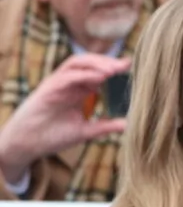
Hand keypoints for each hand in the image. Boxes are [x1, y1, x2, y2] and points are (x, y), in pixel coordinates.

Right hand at [0, 54, 129, 184]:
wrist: (25, 146)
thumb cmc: (52, 136)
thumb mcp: (85, 131)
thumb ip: (105, 126)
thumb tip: (129, 125)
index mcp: (79, 90)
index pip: (98, 72)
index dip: (114, 68)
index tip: (132, 69)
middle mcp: (68, 83)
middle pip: (89, 62)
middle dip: (108, 61)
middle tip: (127, 65)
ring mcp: (57, 84)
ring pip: (77, 63)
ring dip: (97, 63)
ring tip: (114, 69)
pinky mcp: (47, 89)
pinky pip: (66, 77)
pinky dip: (83, 75)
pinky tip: (98, 78)